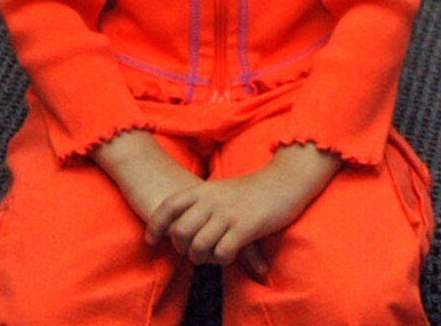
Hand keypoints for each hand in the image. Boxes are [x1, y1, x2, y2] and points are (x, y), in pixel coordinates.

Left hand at [143, 143, 340, 280]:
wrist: (287, 181)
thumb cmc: (254, 189)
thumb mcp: (222, 189)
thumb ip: (201, 202)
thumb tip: (179, 224)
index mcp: (205, 190)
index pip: (169, 207)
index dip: (155, 226)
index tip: (153, 240)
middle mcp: (213, 201)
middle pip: (181, 232)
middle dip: (183, 248)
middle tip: (193, 251)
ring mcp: (229, 214)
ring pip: (199, 246)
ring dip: (202, 258)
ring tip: (212, 257)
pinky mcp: (246, 227)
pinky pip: (222, 252)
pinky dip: (222, 259)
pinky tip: (230, 255)